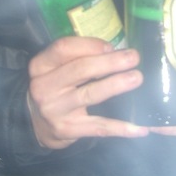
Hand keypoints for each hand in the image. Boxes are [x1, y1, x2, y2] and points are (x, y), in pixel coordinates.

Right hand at [27, 36, 148, 148]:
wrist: (36, 122)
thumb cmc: (55, 85)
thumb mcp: (56, 67)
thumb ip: (77, 56)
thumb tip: (113, 51)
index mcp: (40, 65)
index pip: (63, 48)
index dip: (89, 45)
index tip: (111, 46)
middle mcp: (43, 87)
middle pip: (80, 69)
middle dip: (110, 62)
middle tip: (133, 58)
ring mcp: (55, 110)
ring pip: (90, 94)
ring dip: (116, 85)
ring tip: (136, 78)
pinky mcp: (67, 130)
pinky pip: (98, 126)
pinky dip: (120, 127)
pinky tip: (139, 127)